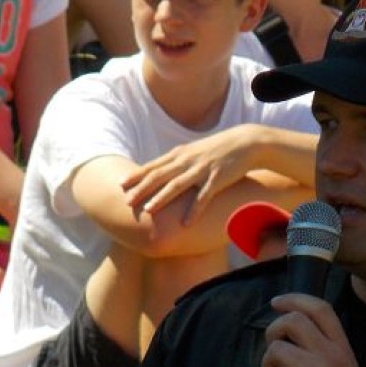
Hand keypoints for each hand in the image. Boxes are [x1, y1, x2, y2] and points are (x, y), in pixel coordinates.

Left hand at [121, 126, 256, 224]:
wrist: (245, 143)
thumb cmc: (216, 150)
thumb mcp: (192, 152)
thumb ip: (175, 162)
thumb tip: (157, 173)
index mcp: (179, 154)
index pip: (153, 166)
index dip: (136, 175)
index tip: (120, 185)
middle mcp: (187, 161)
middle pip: (159, 176)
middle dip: (142, 189)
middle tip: (127, 202)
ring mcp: (201, 169)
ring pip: (177, 185)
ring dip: (162, 198)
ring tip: (148, 211)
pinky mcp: (217, 179)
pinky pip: (204, 197)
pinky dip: (194, 210)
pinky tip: (186, 223)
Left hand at [260, 293, 365, 366]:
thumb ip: (325, 349)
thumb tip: (292, 332)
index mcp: (342, 347)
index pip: (319, 308)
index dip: (294, 299)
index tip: (277, 302)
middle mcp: (331, 355)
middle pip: (293, 321)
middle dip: (273, 331)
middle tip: (273, 351)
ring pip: (276, 351)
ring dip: (266, 365)